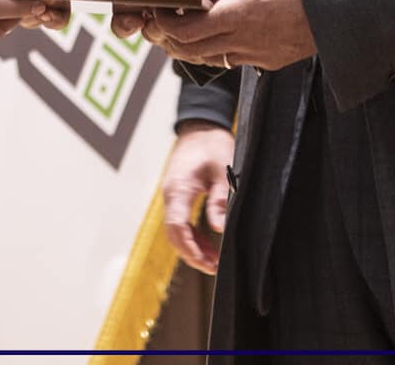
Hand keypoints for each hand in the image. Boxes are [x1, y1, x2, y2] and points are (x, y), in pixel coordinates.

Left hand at [131, 0, 315, 71]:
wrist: (336, 9)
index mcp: (237, 14)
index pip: (186, 30)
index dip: (166, 25)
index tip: (159, 13)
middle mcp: (242, 40)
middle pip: (190, 50)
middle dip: (169, 38)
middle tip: (161, 24)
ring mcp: (254, 54)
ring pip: (207, 59)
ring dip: (188, 49)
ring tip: (179, 32)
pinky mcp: (266, 61)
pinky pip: (230, 60)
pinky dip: (213, 51)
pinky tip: (211, 38)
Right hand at [160, 121, 234, 274]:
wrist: (201, 127)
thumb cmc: (212, 145)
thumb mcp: (223, 171)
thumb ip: (220, 200)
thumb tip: (219, 229)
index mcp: (179, 188)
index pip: (177, 226)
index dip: (191, 248)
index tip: (208, 262)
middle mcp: (170, 194)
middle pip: (173, 233)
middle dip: (191, 253)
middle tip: (213, 268)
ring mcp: (172, 195)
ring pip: (175, 230)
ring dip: (191, 247)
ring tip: (213, 262)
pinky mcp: (178, 195)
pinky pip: (180, 221)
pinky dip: (191, 236)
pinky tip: (207, 246)